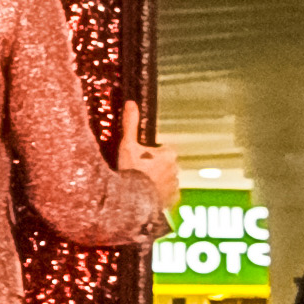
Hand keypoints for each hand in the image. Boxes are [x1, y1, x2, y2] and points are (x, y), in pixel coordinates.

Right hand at [113, 99, 180, 216]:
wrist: (131, 200)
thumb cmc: (131, 171)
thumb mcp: (127, 145)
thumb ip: (131, 124)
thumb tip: (131, 103)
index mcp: (168, 154)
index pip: (162, 150)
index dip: (149, 154)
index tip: (139, 159)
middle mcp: (176, 169)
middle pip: (164, 165)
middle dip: (154, 167)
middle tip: (138, 173)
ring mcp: (174, 186)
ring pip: (166, 180)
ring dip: (157, 182)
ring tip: (140, 186)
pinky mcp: (172, 200)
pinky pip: (167, 195)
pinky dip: (159, 195)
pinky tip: (147, 196)